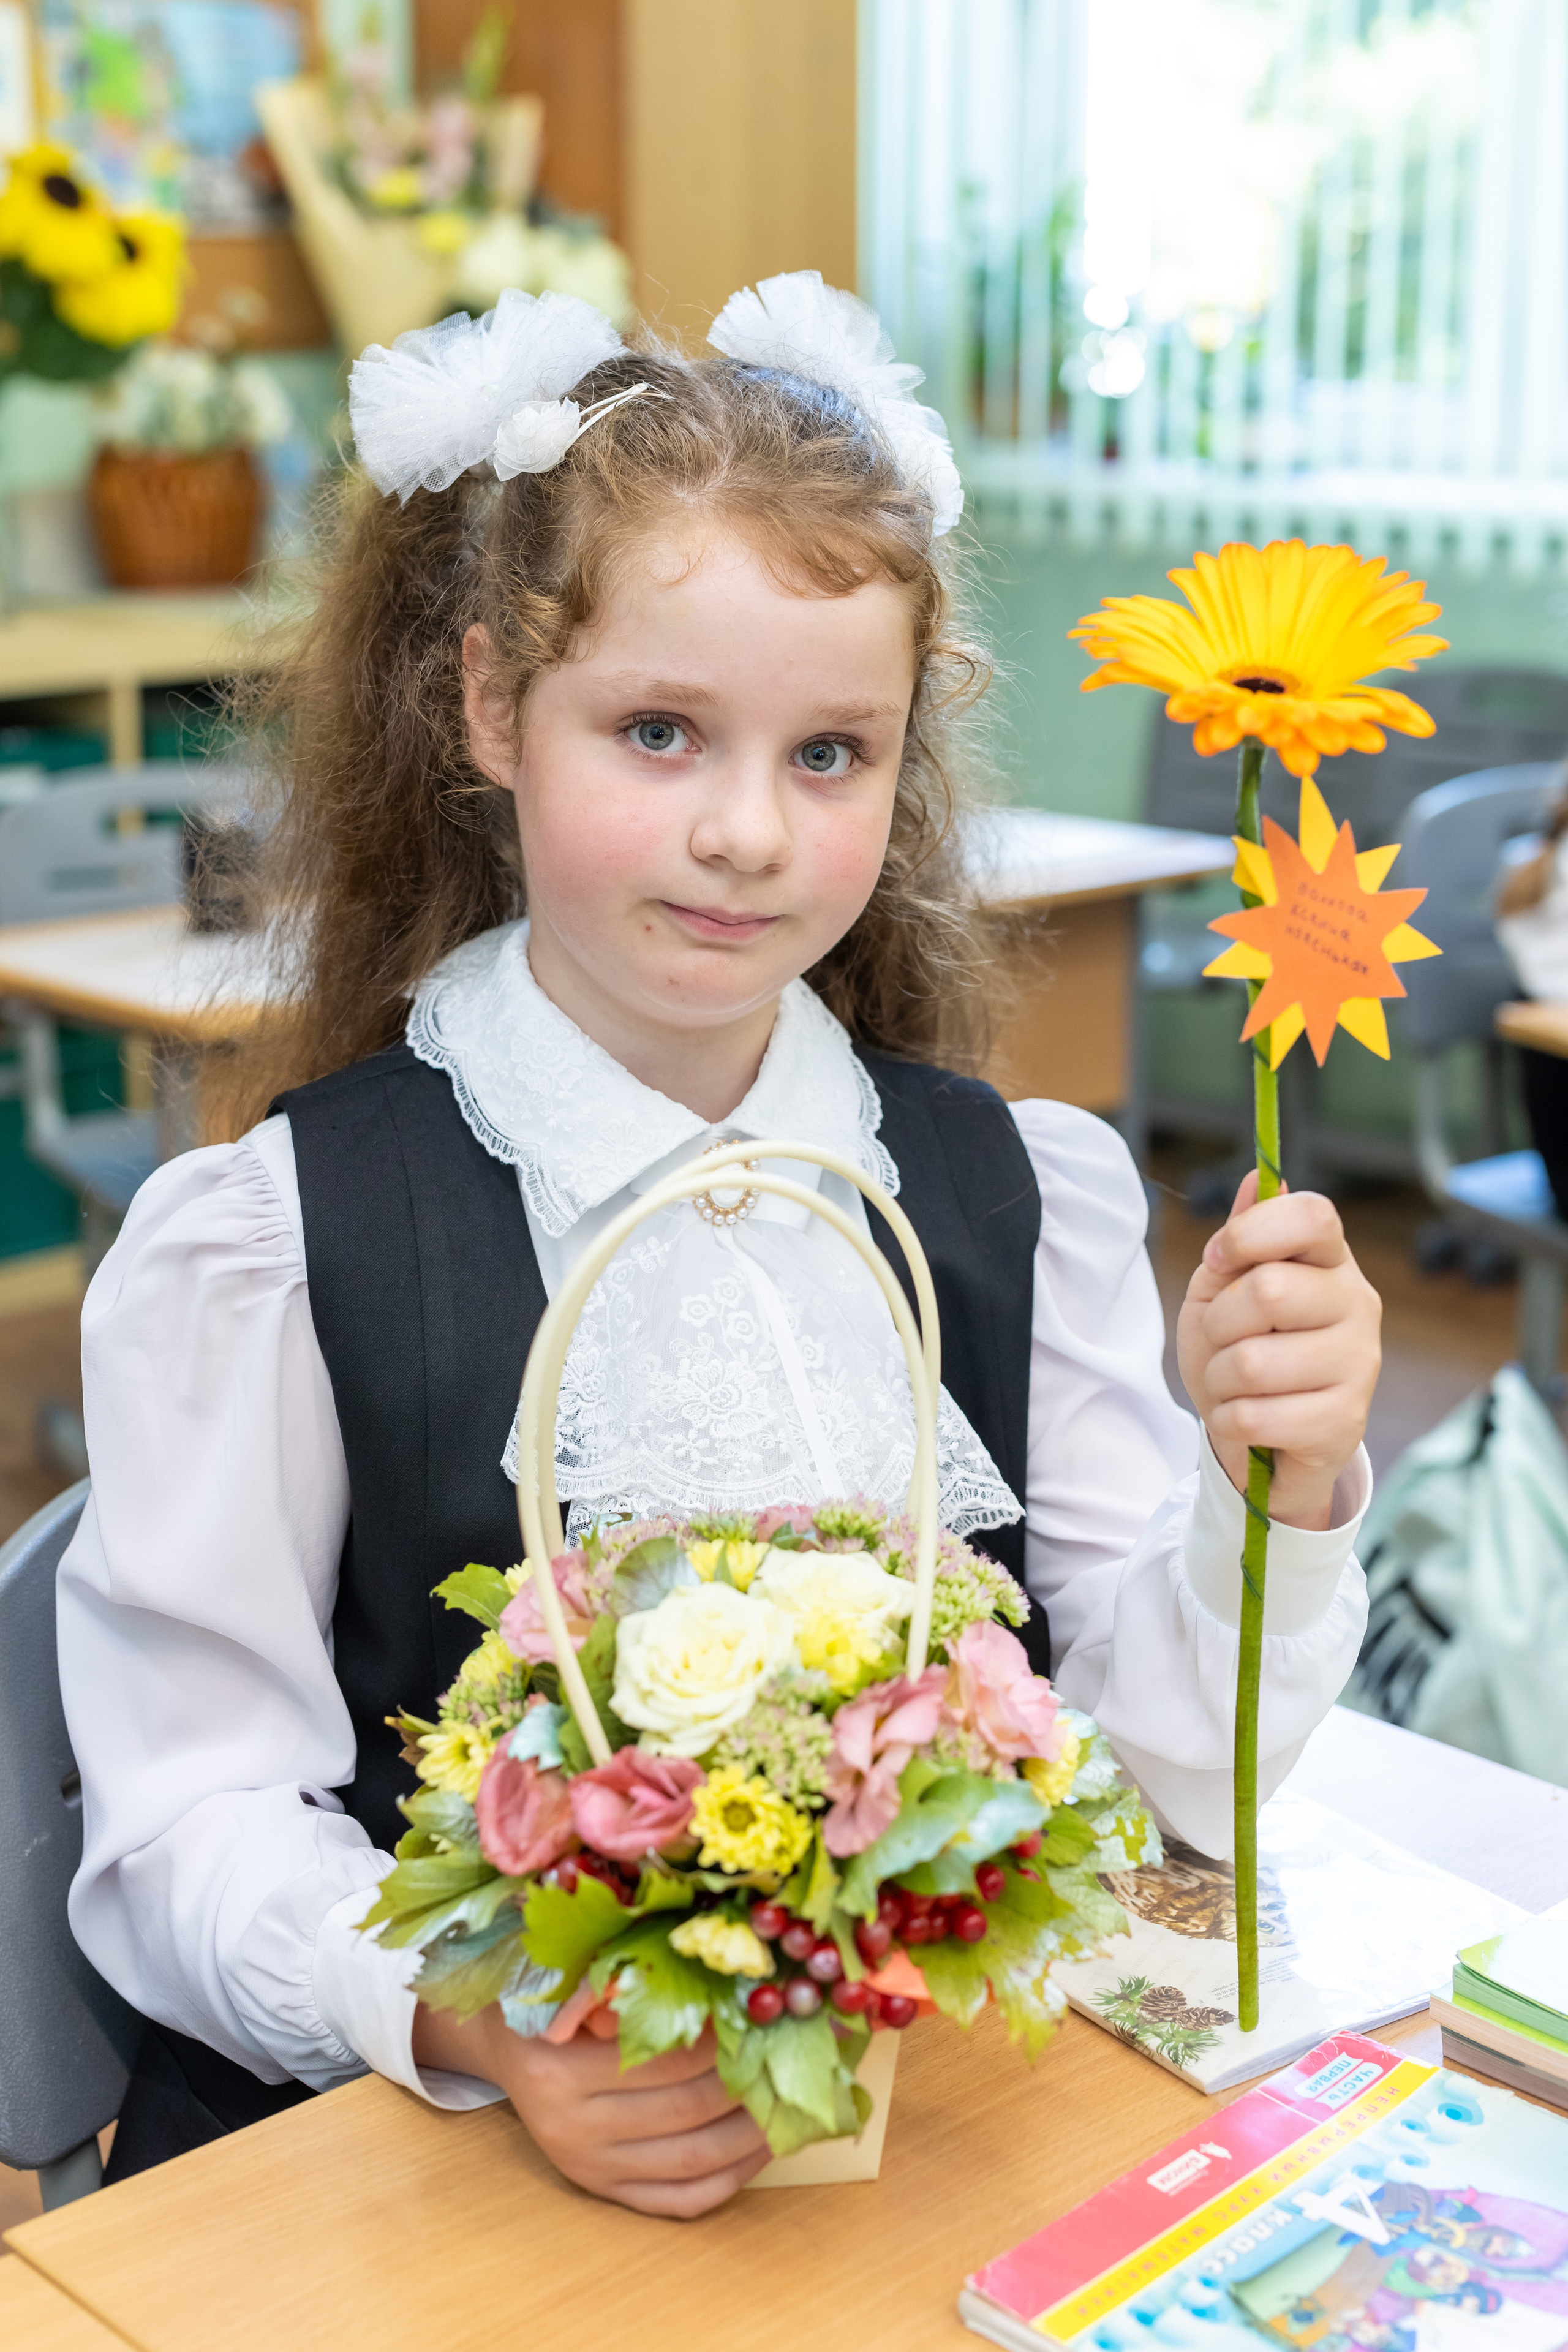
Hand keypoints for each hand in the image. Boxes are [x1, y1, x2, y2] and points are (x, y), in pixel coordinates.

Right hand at [412, 2001, 769, 2216]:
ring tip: (790, 2102)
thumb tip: (722, 1989)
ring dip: (752, 2135)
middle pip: (685, 2110)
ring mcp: (589, 2168)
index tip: (764, 2018)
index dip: (723, 2041)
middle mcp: (571, 2129)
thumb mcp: (576, 1984)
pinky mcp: (605, 2191)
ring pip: (691, 2160)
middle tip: (791, 2056)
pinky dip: (731, 2177)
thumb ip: (631, 1990)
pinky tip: (761, 2147)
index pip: (665, 2059)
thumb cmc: (553, 2002)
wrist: (508, 2048)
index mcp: (559, 2071)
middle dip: (748, 2084)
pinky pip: (680, 2199)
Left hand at [1176, 1171, 1380, 1529]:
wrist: (1260, 1441)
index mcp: (1329, 1261)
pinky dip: (1229, 1420)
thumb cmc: (1240, 1353)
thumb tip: (1258, 1180)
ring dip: (1220, 1379)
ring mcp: (1359, 1363)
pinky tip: (1248, 1420)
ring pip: (1253, 1361)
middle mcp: (1357, 1303)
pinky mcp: (1345, 1421)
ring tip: (1236, 1385)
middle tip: (1224, 1341)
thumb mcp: (1221, 1292)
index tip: (1217, 1259)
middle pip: (1269, 1290)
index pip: (1312, 1216)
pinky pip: (1254, 1415)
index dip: (1252, 1232)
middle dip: (1220, 1322)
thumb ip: (1239, 1241)